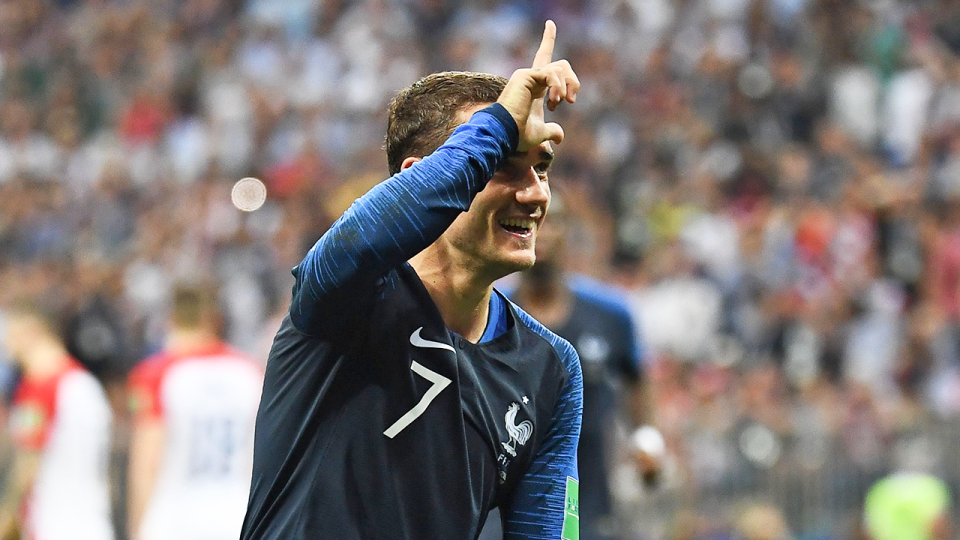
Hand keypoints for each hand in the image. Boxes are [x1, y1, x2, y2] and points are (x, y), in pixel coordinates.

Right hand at [497, 21, 579, 151]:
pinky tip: (554, 100)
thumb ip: (551, 130)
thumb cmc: (518, 135)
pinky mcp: (525, 75)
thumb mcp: (540, 132)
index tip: (550, 23)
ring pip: (560, 67)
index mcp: (535, 88)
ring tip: (556, 104)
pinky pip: (552, 73)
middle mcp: (531, 78)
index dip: (547, 40)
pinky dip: (557, 87)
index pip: (544, 59)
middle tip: (570, 101)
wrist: (506, 135)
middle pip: (561, 65)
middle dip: (573, 81)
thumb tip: (559, 137)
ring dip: (565, 87)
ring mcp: (527, 75)